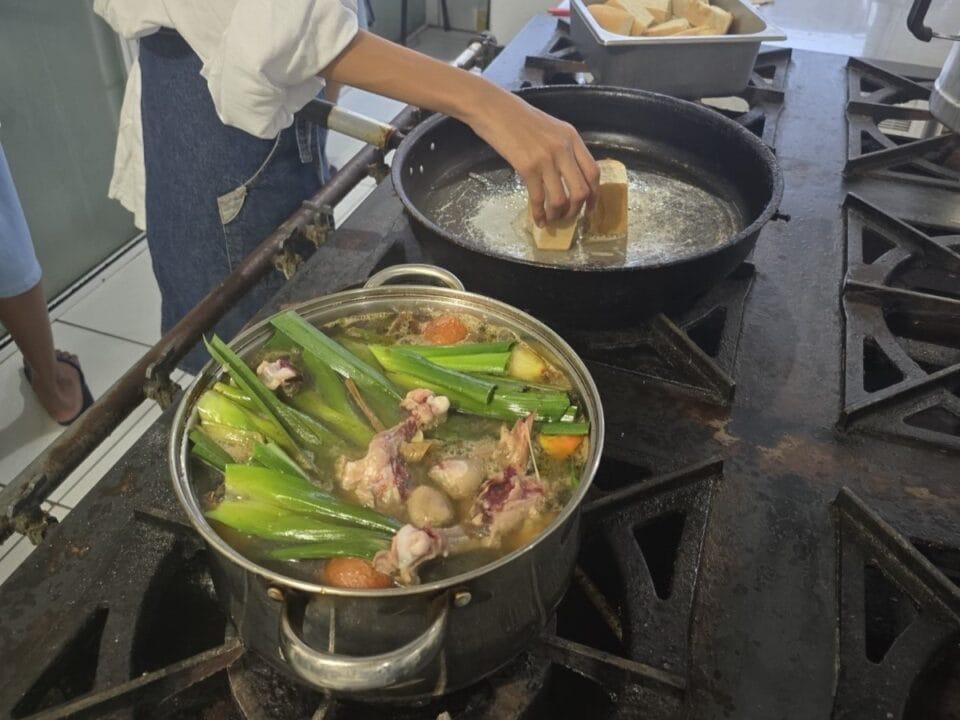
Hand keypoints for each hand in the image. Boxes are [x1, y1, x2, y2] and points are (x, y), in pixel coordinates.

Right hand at [467, 91, 599, 226]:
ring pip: (561, 199)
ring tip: (551, 219)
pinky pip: (538, 198)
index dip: (594, 195)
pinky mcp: (527, 167)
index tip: (590, 208)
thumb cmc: (517, 117)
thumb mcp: (550, 128)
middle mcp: (563, 149)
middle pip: (581, 190)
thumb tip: (568, 175)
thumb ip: (563, 148)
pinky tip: (537, 219)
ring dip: (558, 215)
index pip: (593, 172)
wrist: (493, 109)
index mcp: (572, 137)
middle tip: (568, 217)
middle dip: (576, 210)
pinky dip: (539, 213)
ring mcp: (546, 159)